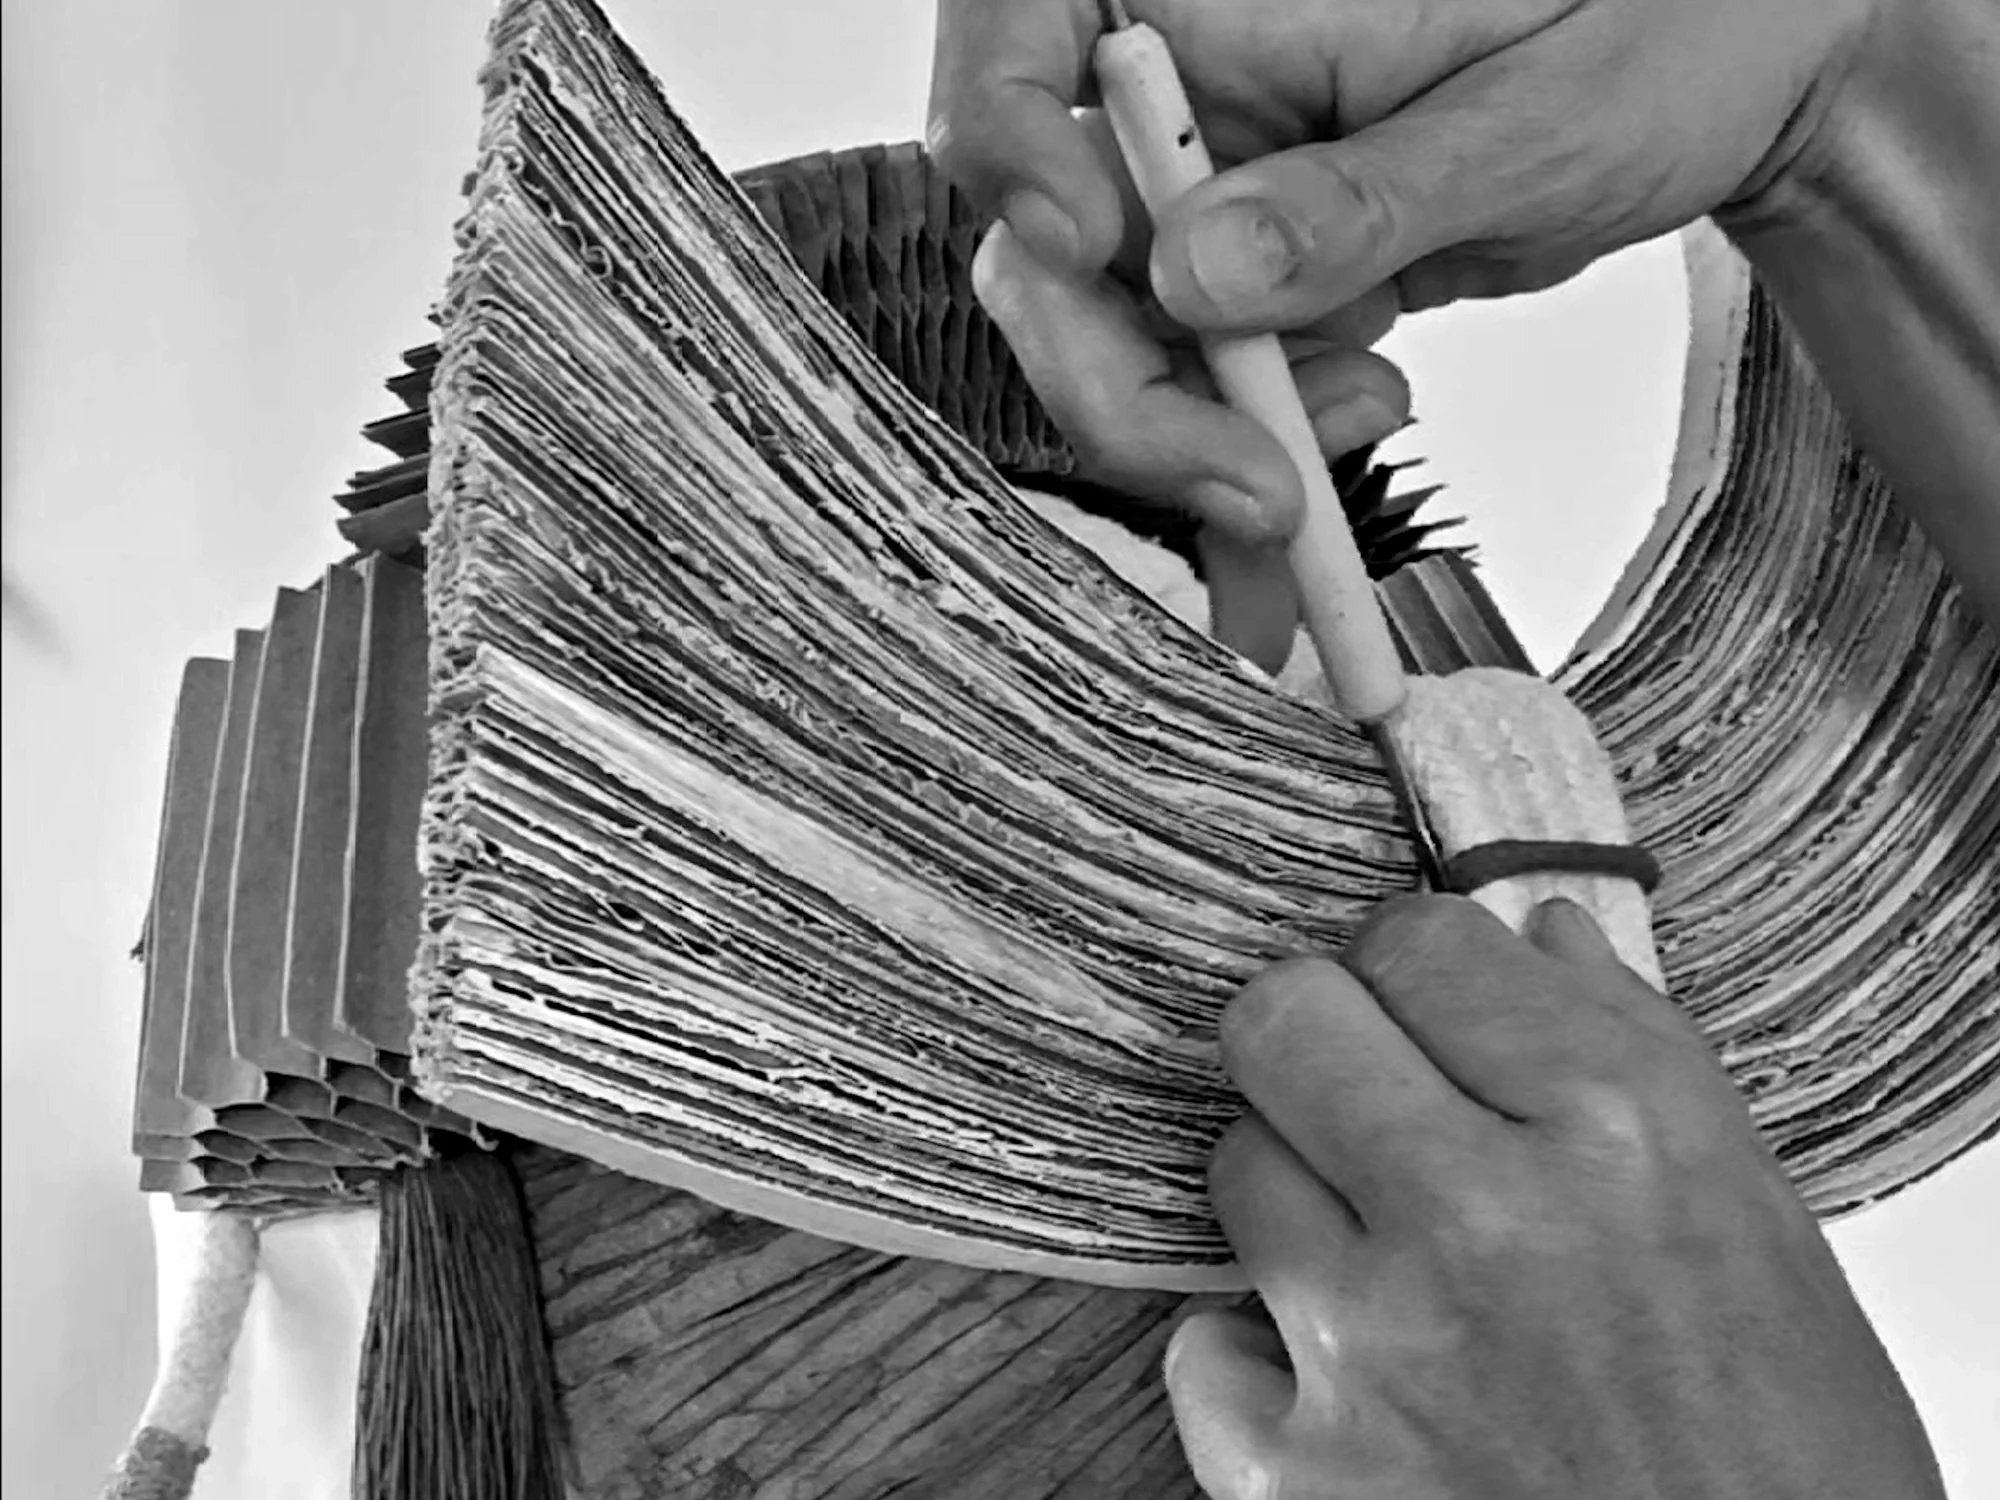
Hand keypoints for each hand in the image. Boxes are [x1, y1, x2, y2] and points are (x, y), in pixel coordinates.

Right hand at [929, 0, 1880, 663]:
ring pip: (1107, 337)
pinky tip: (1340, 437)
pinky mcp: (1245, 264)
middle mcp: (1189, 83)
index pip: (1023, 31)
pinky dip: (1246, 444)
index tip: (1088, 250)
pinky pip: (1194, 376)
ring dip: (1199, 442)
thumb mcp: (1523, 123)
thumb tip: (1195, 276)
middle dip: (1129, 391)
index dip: (1010, 146)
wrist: (1725, 72)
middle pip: (1046, 244)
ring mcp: (1209, 182)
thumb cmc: (1660, 29)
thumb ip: (1355, 202)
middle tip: (1252, 489)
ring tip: (1333, 460)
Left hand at [1170, 896, 1943, 1499]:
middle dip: (1322, 1035)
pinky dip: (1262, 1357)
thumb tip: (1539, 934)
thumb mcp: (1761, 1227)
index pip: (1416, 941)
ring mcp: (1372, 1346)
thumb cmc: (1786, 1460)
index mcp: (1617, 1131)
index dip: (1418, 963)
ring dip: (1301, 1193)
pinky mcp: (1294, 1473)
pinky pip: (1201, 1343)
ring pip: (1235, 1163)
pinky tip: (1351, 1380)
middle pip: (1280, 1016)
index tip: (1435, 1001)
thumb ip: (1638, 1053)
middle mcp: (1480, 1217)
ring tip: (1389, 1257)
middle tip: (1371, 1092)